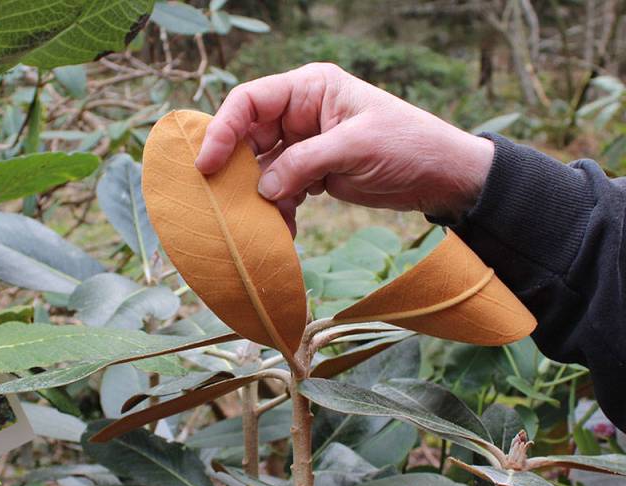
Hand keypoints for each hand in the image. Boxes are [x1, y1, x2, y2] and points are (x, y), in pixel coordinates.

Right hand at [194, 63, 494, 231]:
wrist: (442, 176)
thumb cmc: (408, 145)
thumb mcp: (355, 148)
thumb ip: (304, 163)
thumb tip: (263, 189)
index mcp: (310, 89)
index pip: (249, 101)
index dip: (223, 130)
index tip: (208, 164)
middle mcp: (300, 113)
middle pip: (248, 137)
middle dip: (236, 170)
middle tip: (221, 200)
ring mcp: (304, 145)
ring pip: (261, 169)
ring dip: (257, 197)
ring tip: (256, 222)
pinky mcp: (311, 173)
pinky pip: (280, 191)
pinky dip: (278, 211)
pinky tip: (282, 231)